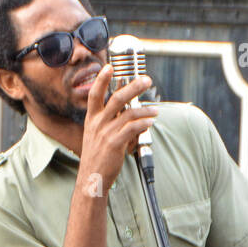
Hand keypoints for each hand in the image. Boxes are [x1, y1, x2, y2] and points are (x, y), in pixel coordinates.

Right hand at [78, 65, 158, 197]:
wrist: (91, 179)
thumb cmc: (97, 158)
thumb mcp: (97, 136)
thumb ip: (112, 122)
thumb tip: (133, 111)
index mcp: (92, 119)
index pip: (94, 94)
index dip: (101, 79)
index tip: (109, 67)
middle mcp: (98, 123)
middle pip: (116, 98)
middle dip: (133, 86)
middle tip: (146, 80)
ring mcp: (106, 133)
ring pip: (128, 112)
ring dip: (145, 109)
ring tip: (155, 110)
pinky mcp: (115, 144)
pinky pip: (133, 128)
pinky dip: (144, 123)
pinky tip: (151, 122)